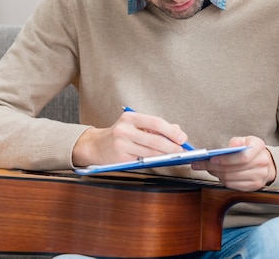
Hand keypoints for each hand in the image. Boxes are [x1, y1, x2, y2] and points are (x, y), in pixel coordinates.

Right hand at [72, 110, 188, 166]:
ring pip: (150, 153)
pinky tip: (161, 159)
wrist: (96, 145)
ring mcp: (121, 145)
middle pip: (154, 140)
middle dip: (171, 146)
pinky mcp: (120, 158)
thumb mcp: (137, 125)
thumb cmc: (121, 134)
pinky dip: (154, 160)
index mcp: (130, 118)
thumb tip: (178, 132)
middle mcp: (124, 130)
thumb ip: (157, 127)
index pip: (155, 122)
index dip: (171, 131)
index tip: (182, 138)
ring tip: (175, 155)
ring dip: (165, 155)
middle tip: (182, 150)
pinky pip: (142, 160)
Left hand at [191, 136, 275, 190]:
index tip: (211, 158)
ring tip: (207, 168)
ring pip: (231, 178)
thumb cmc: (251, 149)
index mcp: (259, 147)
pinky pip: (233, 186)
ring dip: (216, 174)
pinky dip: (222, 180)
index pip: (243, 157)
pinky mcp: (254, 186)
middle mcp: (262, 163)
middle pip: (234, 169)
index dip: (226, 159)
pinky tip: (217, 174)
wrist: (265, 161)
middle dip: (214, 167)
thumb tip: (232, 145)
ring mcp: (259, 176)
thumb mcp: (245, 139)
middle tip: (200, 164)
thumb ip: (237, 141)